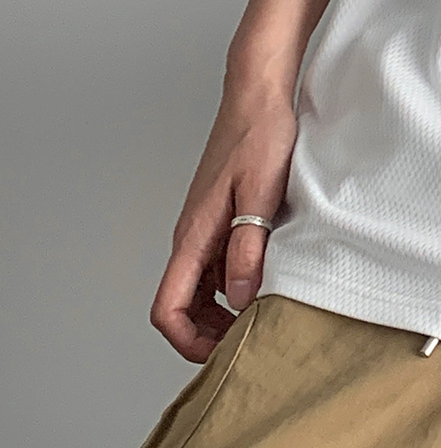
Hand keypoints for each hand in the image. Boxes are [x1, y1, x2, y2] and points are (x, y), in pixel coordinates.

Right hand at [150, 79, 297, 362]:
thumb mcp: (261, 194)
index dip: (189, 341)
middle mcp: (192, 236)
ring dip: (221, 312)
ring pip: (199, 289)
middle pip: (181, 306)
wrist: (260, 94)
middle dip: (208, 334)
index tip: (224, 353)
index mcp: (194, 236)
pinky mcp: (221, 217)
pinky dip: (232, 285)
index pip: (167, 308)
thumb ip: (248, 249)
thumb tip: (237, 300)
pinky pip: (216, 265)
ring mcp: (205, 228)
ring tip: (262, 317)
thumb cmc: (260, 135)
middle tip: (252, 342)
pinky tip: (265, 282)